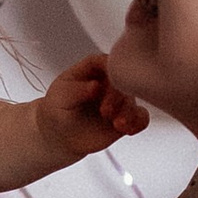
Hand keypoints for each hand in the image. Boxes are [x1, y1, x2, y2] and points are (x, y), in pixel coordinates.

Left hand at [34, 54, 148, 165]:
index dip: (111, 70)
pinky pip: (140, 118)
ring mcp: (119, 100)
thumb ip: (76, 90)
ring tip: (117, 124)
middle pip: (123, 82)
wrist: (60, 136)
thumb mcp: (60, 97)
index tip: (109, 82)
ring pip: (133, 100)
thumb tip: (96, 86)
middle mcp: (109, 82)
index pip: (106, 61)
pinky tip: (128, 130)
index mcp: (93, 69)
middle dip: (117, 97)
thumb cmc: (57, 110)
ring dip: (128, 112)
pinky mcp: (126, 118)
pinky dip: (137, 123)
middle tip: (105, 111)